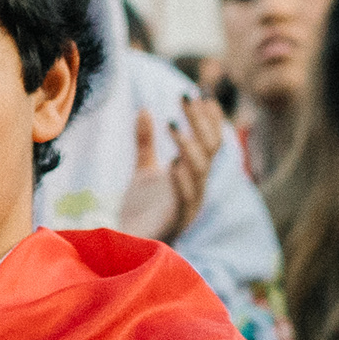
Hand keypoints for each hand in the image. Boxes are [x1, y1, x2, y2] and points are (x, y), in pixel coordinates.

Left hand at [116, 96, 226, 242]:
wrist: (129, 246)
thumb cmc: (142, 210)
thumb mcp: (143, 169)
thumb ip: (146, 142)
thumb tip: (144, 109)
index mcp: (194, 176)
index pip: (209, 142)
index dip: (207, 118)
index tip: (199, 93)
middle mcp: (198, 188)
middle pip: (209, 149)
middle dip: (199, 122)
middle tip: (185, 97)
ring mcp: (190, 204)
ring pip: (200, 170)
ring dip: (188, 145)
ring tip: (173, 124)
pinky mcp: (177, 221)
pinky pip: (185, 197)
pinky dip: (181, 180)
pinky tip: (173, 163)